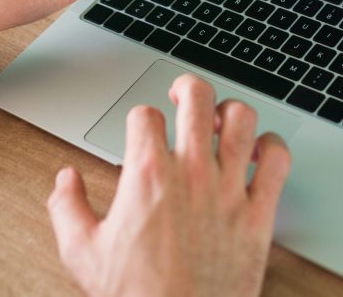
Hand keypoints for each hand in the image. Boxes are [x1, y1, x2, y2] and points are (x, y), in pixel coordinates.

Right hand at [47, 74, 291, 296]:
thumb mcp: (82, 254)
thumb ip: (67, 208)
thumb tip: (65, 179)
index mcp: (147, 176)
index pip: (145, 116)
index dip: (141, 118)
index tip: (143, 131)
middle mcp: (192, 173)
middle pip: (197, 98)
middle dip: (187, 88)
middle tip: (184, 95)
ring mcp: (229, 189)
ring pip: (242, 119)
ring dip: (231, 112)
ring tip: (221, 121)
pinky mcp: (259, 212)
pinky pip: (278, 160)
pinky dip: (272, 147)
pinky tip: (260, 151)